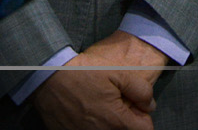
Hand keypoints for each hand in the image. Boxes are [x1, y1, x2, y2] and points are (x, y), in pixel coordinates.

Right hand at [30, 32, 165, 129]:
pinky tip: (86, 114)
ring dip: (110, 125)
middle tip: (119, 107)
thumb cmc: (83, 73)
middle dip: (127, 123)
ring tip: (102, 109)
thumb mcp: (117, 74)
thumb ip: (140, 90)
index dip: (143, 117)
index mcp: (117, 121)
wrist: (47, 77)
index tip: (135, 107)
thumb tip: (150, 105)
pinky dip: (91, 126)